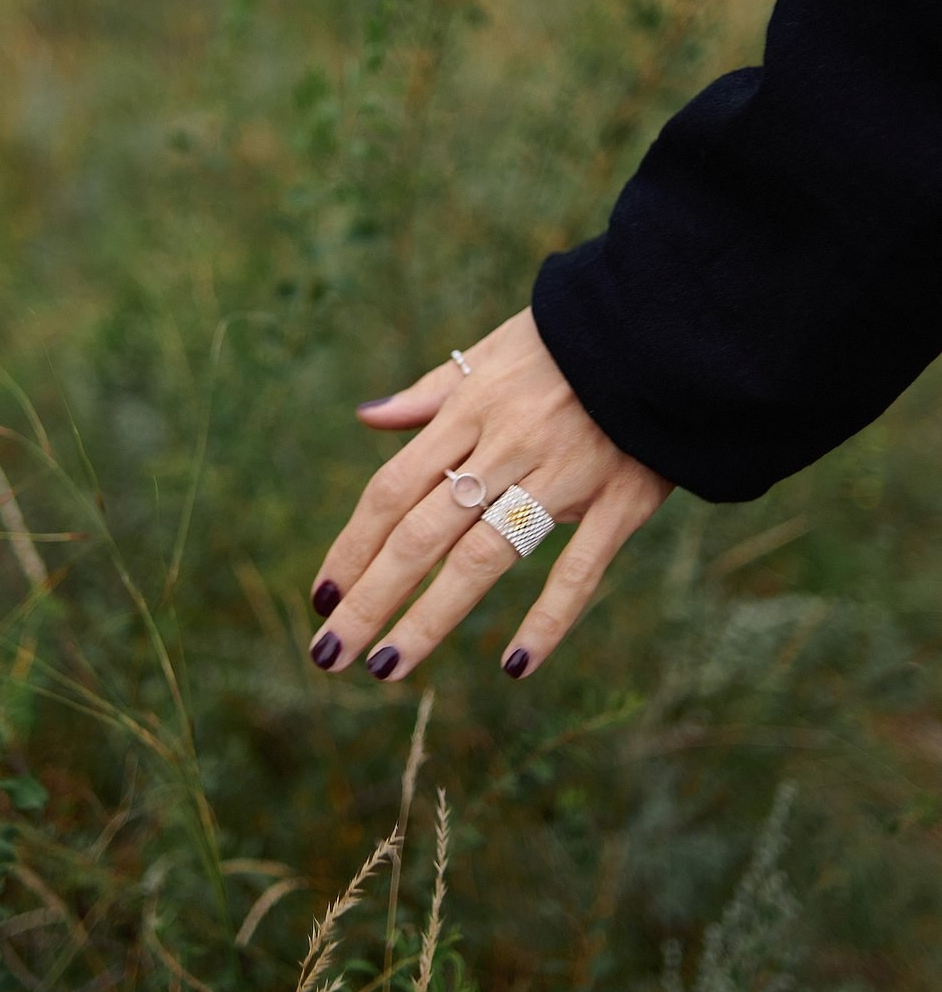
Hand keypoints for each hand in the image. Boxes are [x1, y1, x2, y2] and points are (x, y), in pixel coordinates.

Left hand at [309, 309, 671, 679]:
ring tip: (388, 668)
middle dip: (371, 598)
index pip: (393, 489)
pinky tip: (515, 664)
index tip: (321, 595)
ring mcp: (564, 476)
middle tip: (330, 654)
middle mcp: (507, 447)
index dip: (353, 545)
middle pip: (423, 533)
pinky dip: (549, 619)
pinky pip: (579, 569)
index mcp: (470, 411)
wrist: (670, 324)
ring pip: (484, 558)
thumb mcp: (494, 350)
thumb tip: (368, 418)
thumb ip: (430, 392)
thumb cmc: (572, 340)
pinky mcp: (622, 499)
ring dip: (430, 618)